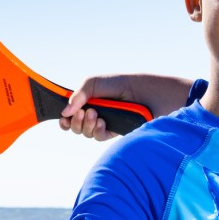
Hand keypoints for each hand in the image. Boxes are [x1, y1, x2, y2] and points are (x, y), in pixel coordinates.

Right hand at [59, 74, 193, 140]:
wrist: (155, 96)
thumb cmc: (130, 85)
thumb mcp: (100, 82)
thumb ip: (81, 93)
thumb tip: (65, 112)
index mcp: (94, 99)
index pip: (73, 111)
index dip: (65, 117)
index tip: (63, 118)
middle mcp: (100, 112)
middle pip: (76, 125)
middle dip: (76, 121)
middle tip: (85, 113)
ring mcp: (109, 123)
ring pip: (87, 133)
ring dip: (86, 125)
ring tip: (96, 115)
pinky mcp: (118, 133)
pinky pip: (100, 137)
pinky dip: (98, 131)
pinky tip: (104, 123)